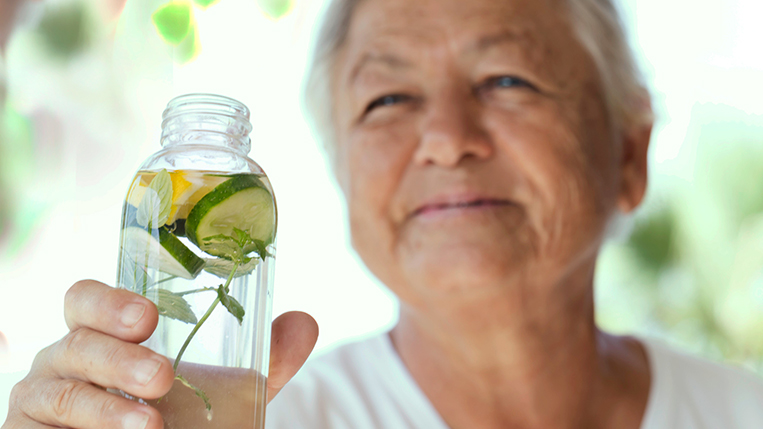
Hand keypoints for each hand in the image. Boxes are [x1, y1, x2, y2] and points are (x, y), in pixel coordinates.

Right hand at [3, 280, 317, 428]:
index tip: (147, 315)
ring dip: (104, 409)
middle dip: (116, 357)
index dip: (107, 301)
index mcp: (102, 333)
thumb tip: (306, 323)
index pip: (85, 299)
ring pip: (57, 393)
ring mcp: (42, 400)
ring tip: (151, 425)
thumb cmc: (175, 413)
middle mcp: (65, 360)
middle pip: (74, 343)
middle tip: (161, 376)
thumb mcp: (222, 389)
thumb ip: (262, 361)